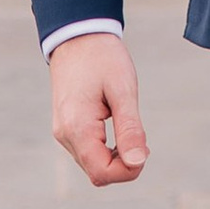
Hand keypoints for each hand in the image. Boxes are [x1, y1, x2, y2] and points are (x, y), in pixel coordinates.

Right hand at [51, 36, 148, 186]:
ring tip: (129, 127)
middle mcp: (65, 135)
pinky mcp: (67, 127)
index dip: (129, 171)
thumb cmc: (103, 59)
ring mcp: (63, 132)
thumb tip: (138, 163)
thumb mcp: (123, 91)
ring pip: (92, 164)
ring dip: (116, 157)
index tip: (146, 148)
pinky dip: (106, 149)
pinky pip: (87, 151)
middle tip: (141, 137)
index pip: (102, 173)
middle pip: (97, 173)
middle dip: (124, 165)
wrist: (79, 35)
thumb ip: (130, 129)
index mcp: (77, 128)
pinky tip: (119, 129)